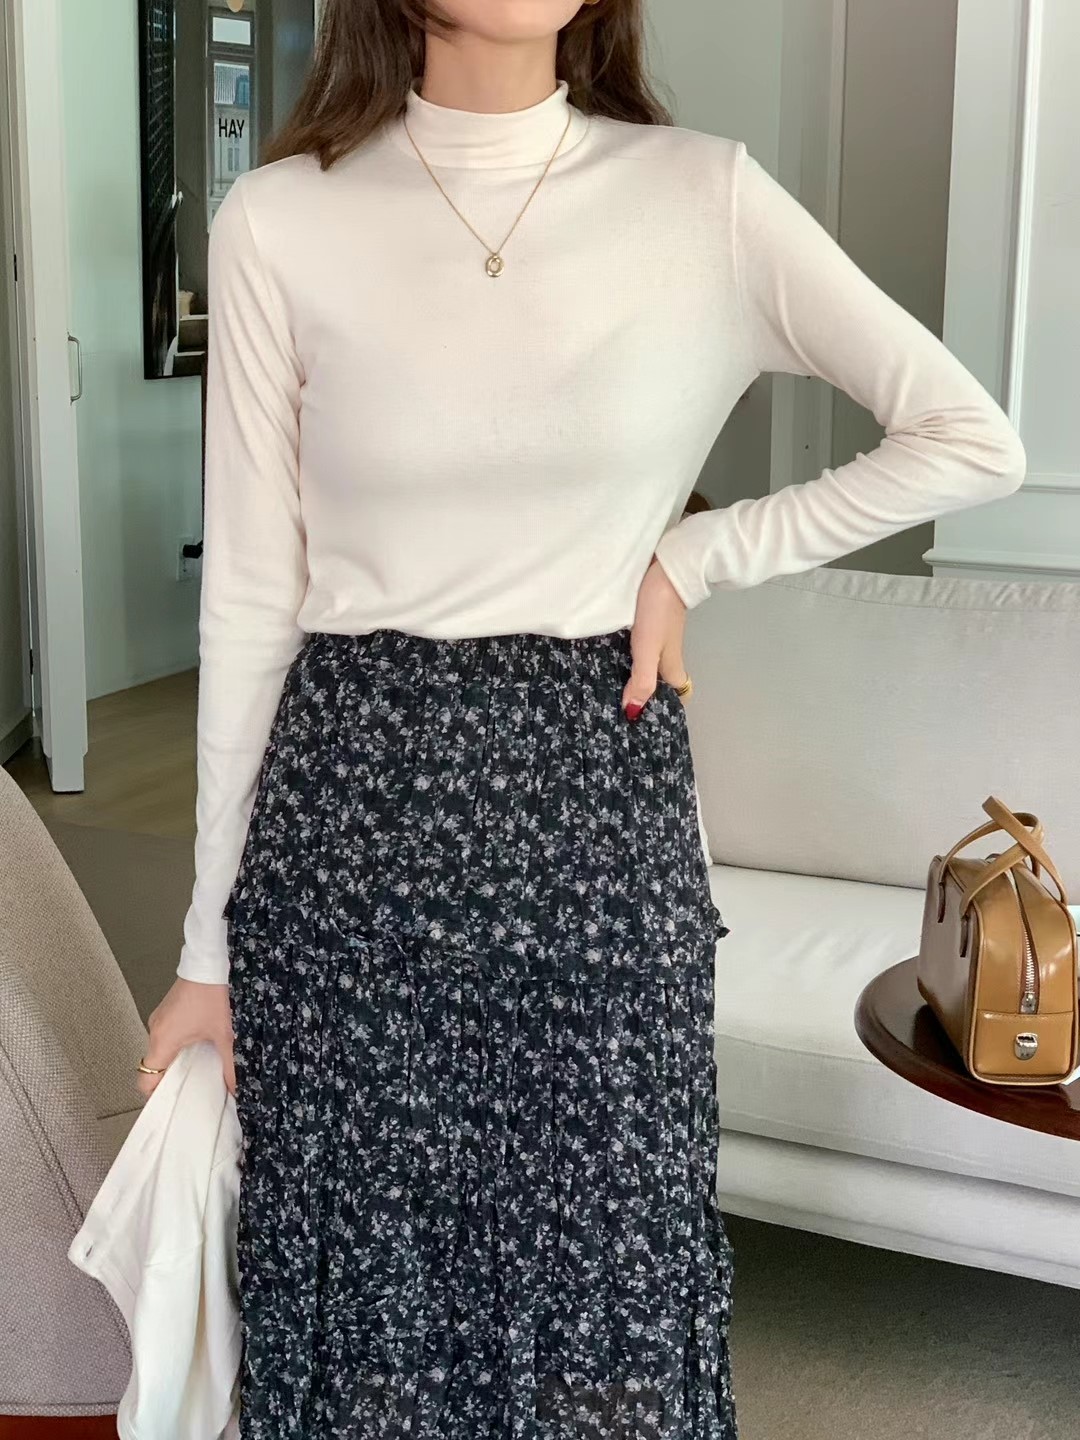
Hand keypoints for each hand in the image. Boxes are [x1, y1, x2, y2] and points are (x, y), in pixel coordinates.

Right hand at [138, 977, 235, 1097]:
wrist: (211, 960)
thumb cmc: (215, 993)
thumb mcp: (227, 1035)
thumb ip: (231, 1066)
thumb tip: (236, 1090)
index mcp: (162, 1041)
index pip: (145, 1081)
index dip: (157, 1098)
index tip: (173, 1105)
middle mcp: (156, 1030)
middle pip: (154, 1067)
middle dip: (172, 1081)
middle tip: (192, 1091)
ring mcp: (161, 1017)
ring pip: (162, 1050)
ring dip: (177, 1061)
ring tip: (200, 1070)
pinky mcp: (169, 1008)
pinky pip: (168, 1035)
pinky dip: (180, 1045)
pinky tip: (200, 1046)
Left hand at [622, 557, 689, 720]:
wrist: (666, 571)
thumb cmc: (658, 613)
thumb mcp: (648, 650)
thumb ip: (641, 680)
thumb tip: (632, 711)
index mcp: (671, 665)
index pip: (676, 694)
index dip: (665, 708)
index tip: (644, 719)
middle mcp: (667, 654)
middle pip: (660, 681)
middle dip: (644, 695)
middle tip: (618, 706)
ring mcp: (658, 638)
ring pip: (648, 664)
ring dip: (633, 675)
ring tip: (608, 686)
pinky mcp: (647, 623)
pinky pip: (638, 647)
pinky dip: (626, 656)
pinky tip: (607, 656)